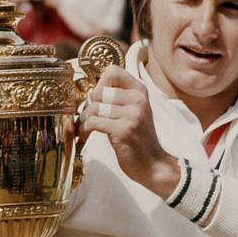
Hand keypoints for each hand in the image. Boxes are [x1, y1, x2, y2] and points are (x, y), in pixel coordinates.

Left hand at [79, 66, 178, 197]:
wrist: (154, 164)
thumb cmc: (139, 138)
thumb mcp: (135, 111)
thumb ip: (119, 97)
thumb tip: (92, 89)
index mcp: (140, 90)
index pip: (113, 71)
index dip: (99, 84)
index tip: (97, 99)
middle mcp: (138, 99)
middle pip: (98, 92)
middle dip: (87, 106)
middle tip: (86, 117)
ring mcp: (132, 114)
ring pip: (93, 108)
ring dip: (84, 119)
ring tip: (85, 127)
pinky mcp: (124, 130)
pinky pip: (93, 122)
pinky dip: (84, 130)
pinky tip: (85, 135)